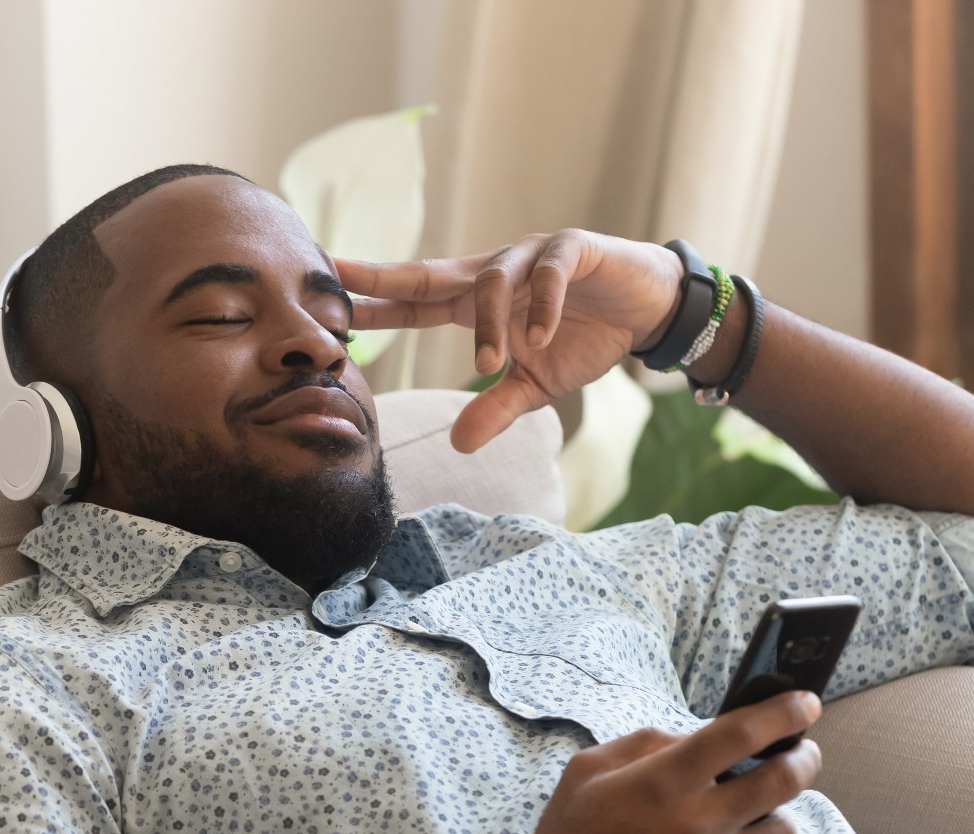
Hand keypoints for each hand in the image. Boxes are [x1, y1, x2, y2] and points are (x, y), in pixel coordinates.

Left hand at [335, 230, 685, 451]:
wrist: (648, 310)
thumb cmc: (586, 338)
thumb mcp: (537, 385)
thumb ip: (497, 407)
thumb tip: (458, 444)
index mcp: (477, 299)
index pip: (413, 299)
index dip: (372, 301)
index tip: (326, 307)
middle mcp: (496, 270)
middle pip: (429, 271)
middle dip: (383, 275)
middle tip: (342, 282)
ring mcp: (534, 255)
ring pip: (493, 279)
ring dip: (488, 324)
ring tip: (491, 365)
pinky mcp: (576, 249)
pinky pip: (550, 271)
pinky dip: (543, 305)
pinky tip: (541, 338)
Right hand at [460, 692, 823, 833]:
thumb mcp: (588, 772)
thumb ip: (648, 744)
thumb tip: (699, 736)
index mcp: (661, 782)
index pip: (740, 734)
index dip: (783, 712)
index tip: (805, 702)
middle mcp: (693, 826)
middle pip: (783, 781)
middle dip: (805, 758)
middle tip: (803, 753)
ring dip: (775, 817)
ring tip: (754, 815)